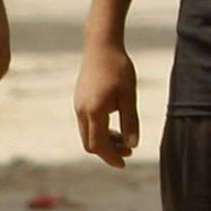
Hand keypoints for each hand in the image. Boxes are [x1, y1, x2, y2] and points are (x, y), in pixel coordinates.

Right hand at [74, 40, 139, 166]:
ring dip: (104, 141)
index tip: (124, 164)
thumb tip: (133, 145)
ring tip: (124, 139)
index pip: (99, 145)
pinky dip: (99, 130)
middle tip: (129, 151)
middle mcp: (82, 111)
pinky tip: (114, 126)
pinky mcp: (79, 100)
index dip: (111, 157)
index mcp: (94, 112)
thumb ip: (130, 122)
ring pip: (87, 134)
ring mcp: (78, 106)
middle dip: (108, 151)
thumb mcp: (129, 96)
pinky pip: (86, 124)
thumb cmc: (119, 69)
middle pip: (91, 144)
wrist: (101, 46)